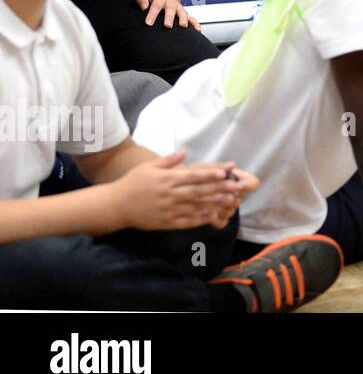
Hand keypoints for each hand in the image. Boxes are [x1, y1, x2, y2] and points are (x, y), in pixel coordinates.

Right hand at [111, 150, 243, 230]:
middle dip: (218, 189)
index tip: (225, 172)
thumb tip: (185, 151)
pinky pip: (186, 221)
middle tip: (235, 187)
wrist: (116, 206)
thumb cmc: (133, 182)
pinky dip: (200, 219)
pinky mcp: (165, 222)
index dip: (210, 174)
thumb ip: (168, 160)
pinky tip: (213, 216)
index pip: (192, 176)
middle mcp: (169, 195)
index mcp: (166, 179)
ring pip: (195, 207)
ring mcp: (168, 210)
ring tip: (230, 201)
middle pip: (198, 191)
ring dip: (214, 204)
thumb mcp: (149, 167)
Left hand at [136, 0, 198, 29]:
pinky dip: (195, 24)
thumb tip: (144, 7)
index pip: (156, 6)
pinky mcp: (184, 13)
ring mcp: (179, 8)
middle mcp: (171, 3)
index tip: (148, 23)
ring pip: (183, 13)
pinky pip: (191, 18)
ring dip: (184, 20)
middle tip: (167, 25)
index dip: (152, 14)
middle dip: (170, 17)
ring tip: (183, 26)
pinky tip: (198, 30)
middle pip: (171, 10)